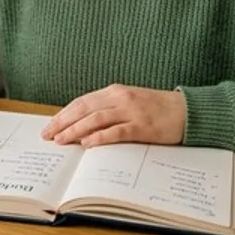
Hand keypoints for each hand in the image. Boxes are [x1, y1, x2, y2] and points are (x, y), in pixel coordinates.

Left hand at [40, 84, 186, 147]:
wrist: (188, 110)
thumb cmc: (157, 109)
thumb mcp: (130, 103)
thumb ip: (109, 109)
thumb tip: (82, 125)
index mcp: (115, 91)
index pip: (82, 101)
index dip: (64, 114)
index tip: (49, 125)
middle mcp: (120, 98)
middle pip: (84, 108)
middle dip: (63, 122)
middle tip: (47, 135)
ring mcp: (132, 111)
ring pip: (96, 118)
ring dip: (75, 129)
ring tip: (61, 140)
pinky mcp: (143, 126)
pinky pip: (116, 131)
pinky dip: (100, 136)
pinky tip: (87, 143)